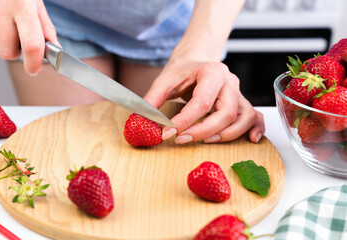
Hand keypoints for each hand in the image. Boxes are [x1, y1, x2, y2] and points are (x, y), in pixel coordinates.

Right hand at [0, 0, 58, 74]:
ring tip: (2, 27)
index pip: (31, 45)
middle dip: (15, 53)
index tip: (34, 69)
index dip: (34, 63)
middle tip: (17, 39)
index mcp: (23, 6)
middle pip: (7, 52)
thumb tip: (54, 50)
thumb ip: (45, 27)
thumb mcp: (35, 2)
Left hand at [144, 58, 264, 143]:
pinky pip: (255, 117)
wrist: (196, 61)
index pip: (201, 102)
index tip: (167, 133)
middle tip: (181, 139)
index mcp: (212, 72)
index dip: (184, 121)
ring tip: (206, 141)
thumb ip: (153, 99)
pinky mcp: (241, 102)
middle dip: (203, 131)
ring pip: (244, 117)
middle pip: (226, 112)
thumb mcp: (164, 80)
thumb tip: (141, 120)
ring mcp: (238, 93)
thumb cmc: (182, 70)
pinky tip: (251, 140)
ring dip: (227, 134)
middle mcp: (229, 82)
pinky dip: (256, 129)